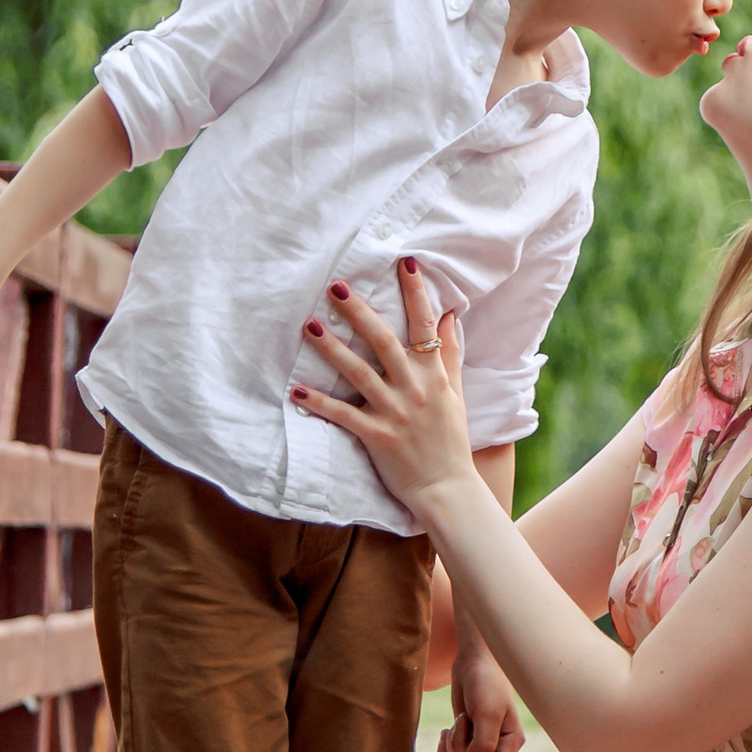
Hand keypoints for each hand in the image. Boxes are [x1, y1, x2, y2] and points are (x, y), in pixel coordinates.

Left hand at [293, 257, 476, 518]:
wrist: (448, 489)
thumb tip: (449, 315)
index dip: (416, 292)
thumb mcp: (455, 393)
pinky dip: (319, 402)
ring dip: (331, 348)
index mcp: (434, 374)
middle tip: (335, 287)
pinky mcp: (376, 436)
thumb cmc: (450, 440)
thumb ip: (449, 353)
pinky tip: (295, 388)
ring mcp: (395, 412)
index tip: (403, 262)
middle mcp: (414, 388)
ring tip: (309, 325)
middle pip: (384, 341)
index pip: (426, 325)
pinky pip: (343, 415)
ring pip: (358, 372)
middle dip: (360, 312)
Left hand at [439, 642, 523, 751]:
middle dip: (460, 750)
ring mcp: (482, 744)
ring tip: (459, 720)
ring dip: (453, 745)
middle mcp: (498, 747)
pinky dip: (445, 745)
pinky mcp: (466, 738)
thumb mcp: (487, 711)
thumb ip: (483, 743)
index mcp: (511, 743)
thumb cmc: (485, 682)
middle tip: (460, 723)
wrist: (473, 661)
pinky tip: (448, 728)